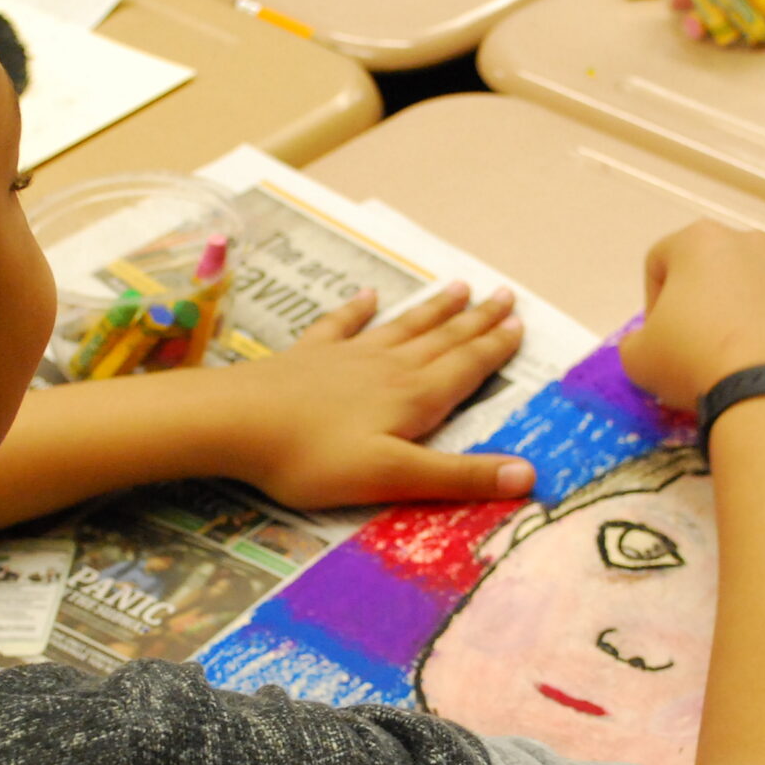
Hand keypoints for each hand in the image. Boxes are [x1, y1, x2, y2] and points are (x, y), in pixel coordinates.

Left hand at [219, 282, 534, 506]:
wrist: (236, 423)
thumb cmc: (313, 458)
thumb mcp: (393, 476)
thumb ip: (458, 476)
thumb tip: (528, 476)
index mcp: (413, 398)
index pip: (466, 368)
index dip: (495, 348)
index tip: (520, 323)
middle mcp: (388, 368)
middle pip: (441, 339)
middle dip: (476, 320)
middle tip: (504, 295)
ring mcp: (347, 357)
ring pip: (402, 327)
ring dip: (433, 309)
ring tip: (458, 287)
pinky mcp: (309, 356)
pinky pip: (342, 325)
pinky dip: (359, 309)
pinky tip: (368, 295)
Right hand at [619, 221, 764, 409]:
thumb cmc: (692, 360)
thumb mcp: (636, 357)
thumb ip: (638, 340)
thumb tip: (650, 344)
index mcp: (699, 240)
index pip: (661, 262)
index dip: (653, 302)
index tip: (660, 338)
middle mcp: (752, 241)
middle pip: (719, 270)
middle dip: (709, 304)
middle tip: (702, 350)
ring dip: (753, 315)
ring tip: (746, 360)